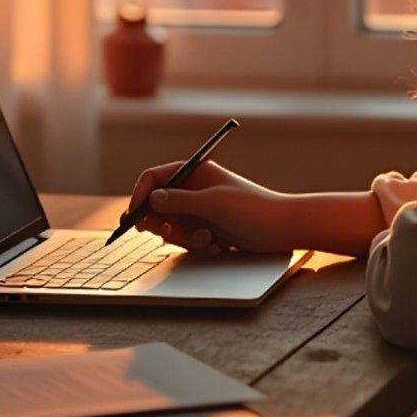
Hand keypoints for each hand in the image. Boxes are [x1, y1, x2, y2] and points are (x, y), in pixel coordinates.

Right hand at [124, 160, 291, 254]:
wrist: (282, 228)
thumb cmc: (252, 209)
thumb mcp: (213, 204)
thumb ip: (180, 202)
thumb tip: (151, 199)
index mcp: (195, 171)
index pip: (155, 178)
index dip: (140, 196)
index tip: (133, 218)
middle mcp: (195, 188)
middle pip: (158, 205)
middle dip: (163, 224)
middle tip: (172, 235)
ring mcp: (200, 209)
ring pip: (172, 226)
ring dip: (185, 238)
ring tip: (208, 240)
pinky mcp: (207, 227)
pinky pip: (187, 239)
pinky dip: (198, 245)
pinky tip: (218, 245)